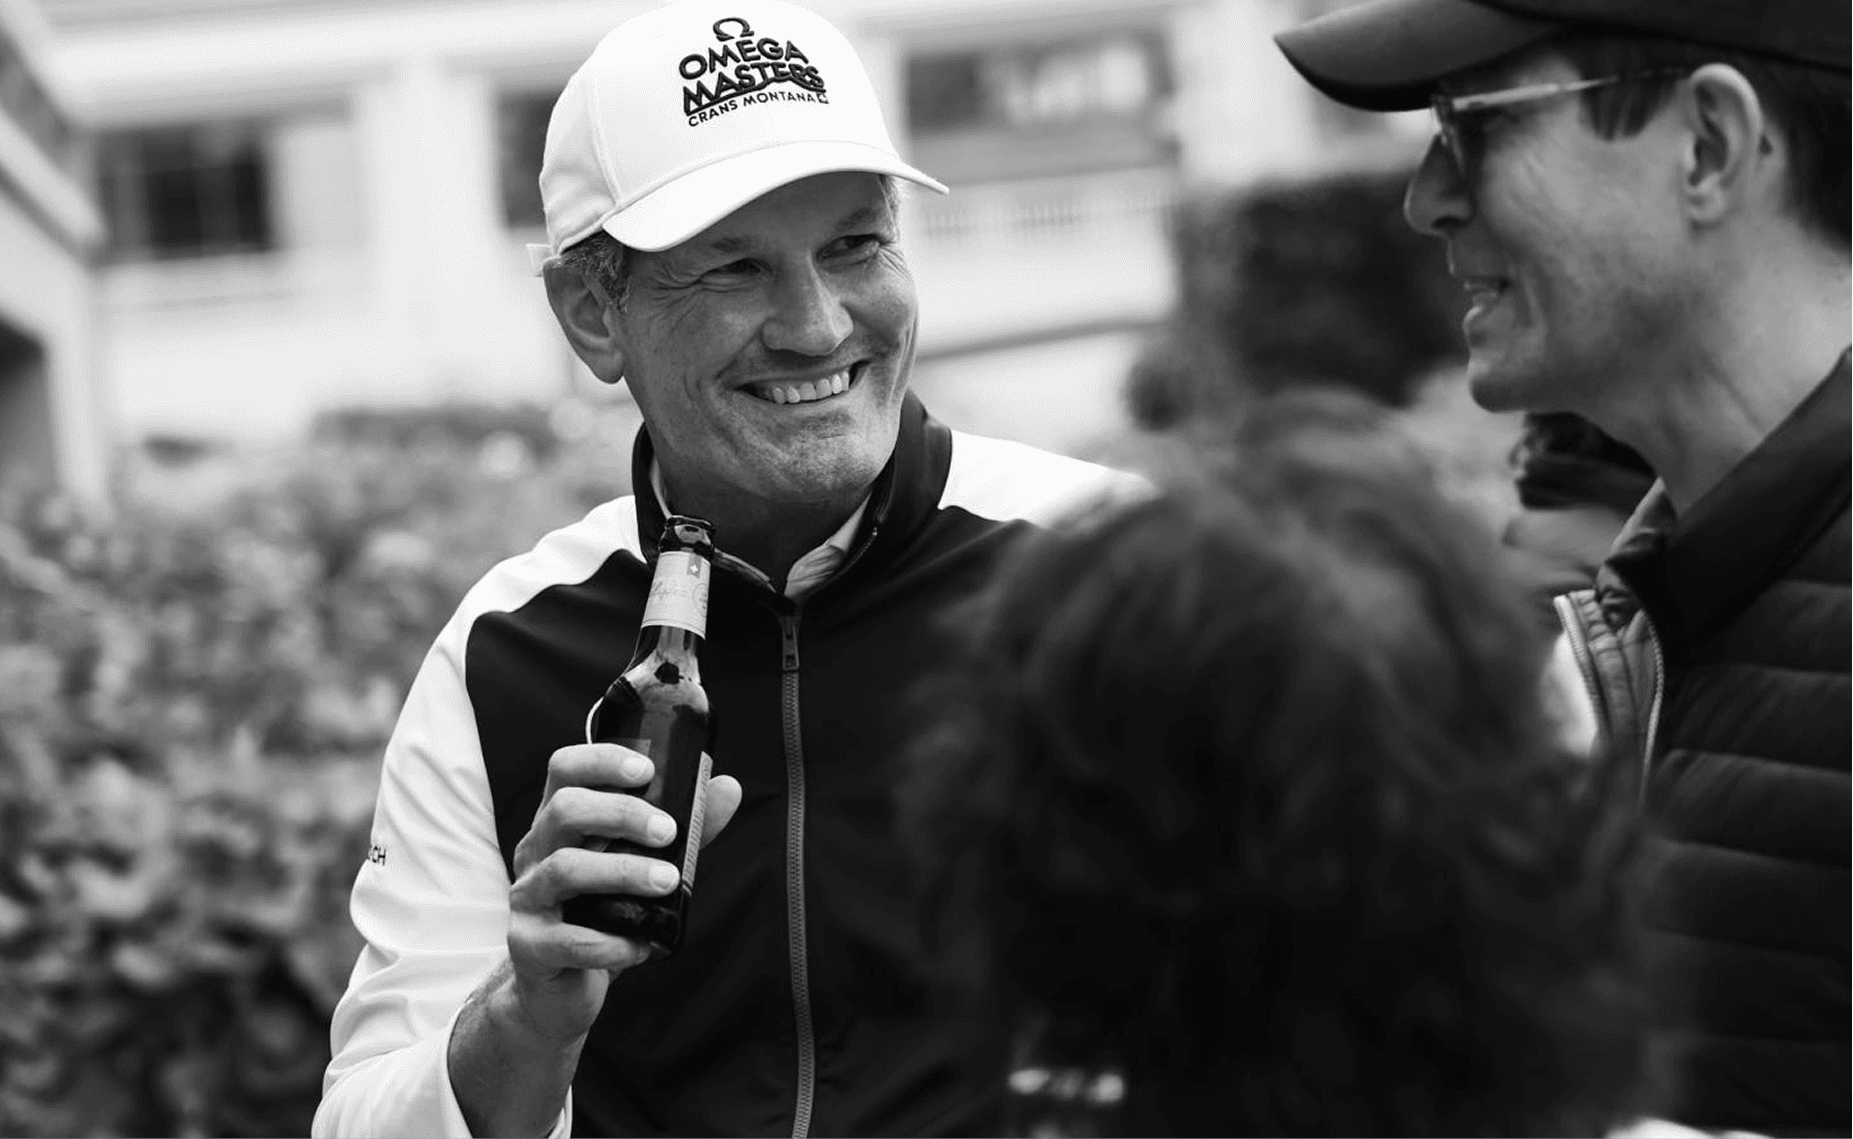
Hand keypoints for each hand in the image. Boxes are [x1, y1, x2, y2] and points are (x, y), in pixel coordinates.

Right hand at [504, 743, 742, 1042]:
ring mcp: (528, 898)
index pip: (565, 770)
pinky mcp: (529, 946)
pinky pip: (568, 939)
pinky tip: (641, 945)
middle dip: (622, 814)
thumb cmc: (603, 913)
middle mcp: (536, 851)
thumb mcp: (643, 863)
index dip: (601, 760)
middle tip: (669, 832)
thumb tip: (728, 787)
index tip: (646, 770)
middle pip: (564, 810)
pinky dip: (611, 942)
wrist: (560, 987)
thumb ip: (685, 828)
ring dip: (623, 872)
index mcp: (561, 822)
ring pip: (565, 869)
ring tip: (667, 882)